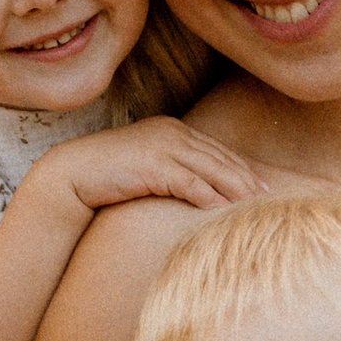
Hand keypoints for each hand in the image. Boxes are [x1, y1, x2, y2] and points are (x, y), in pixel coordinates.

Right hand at [44, 119, 266, 216]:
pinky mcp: (154, 165)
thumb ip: (173, 171)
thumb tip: (200, 191)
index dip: (240, 167)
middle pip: (219, 157)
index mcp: (173, 130)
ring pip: (211, 169)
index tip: (260, 185)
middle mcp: (172, 133)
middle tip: (267, 196)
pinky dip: (210, 197)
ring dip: (235, 188)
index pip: (215, 149)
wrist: (72, 174)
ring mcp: (163, 147)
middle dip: (245, 177)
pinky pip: (191, 183)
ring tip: (254, 206)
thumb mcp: (148, 167)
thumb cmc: (109, 176)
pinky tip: (224, 211)